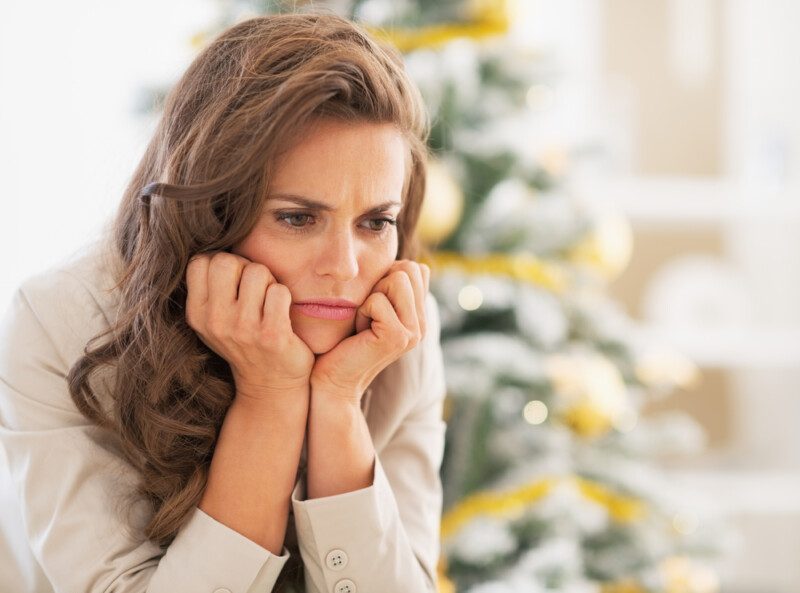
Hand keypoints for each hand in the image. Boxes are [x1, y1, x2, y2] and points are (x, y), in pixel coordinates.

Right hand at [185, 251, 314, 405]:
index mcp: (197, 313)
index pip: (201, 261)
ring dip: (269, 282)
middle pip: (227, 261)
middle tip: (255, 289)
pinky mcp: (271, 336)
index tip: (235, 281)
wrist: (270, 385)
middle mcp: (215, 321)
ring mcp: (243, 330)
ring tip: (268, 302)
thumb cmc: (245, 341)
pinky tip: (282, 313)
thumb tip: (218, 243)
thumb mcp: (215, 318)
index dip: (223, 263)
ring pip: (257, 271)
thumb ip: (211, 285)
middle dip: (246, 267)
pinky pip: (279, 291)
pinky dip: (285, 296)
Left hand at [310, 260, 430, 402]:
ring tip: (364, 323)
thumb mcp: (370, 306)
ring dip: (370, 297)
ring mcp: (414, 332)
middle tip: (368, 315)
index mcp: (419, 315)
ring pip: (396, 279)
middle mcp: (421, 324)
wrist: (332, 381)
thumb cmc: (343, 340)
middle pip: (408, 269)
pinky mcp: (398, 337)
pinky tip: (359, 333)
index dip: (386, 277)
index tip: (373, 306)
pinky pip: (377, 300)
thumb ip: (390, 286)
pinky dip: (361, 312)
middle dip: (379, 285)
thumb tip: (403, 261)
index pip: (415, 269)